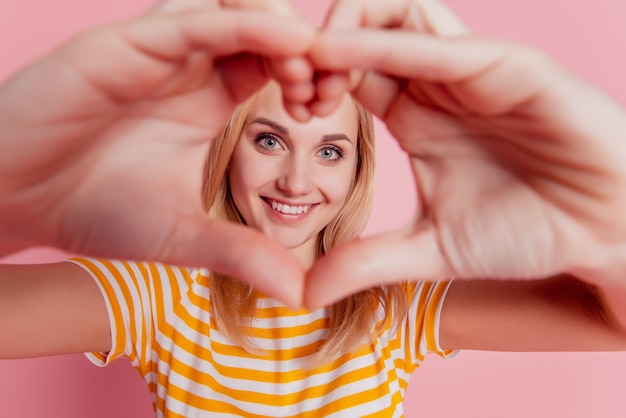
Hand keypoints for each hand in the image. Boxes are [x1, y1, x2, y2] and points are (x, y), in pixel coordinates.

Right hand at [0, 5, 315, 307]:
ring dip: (283, 32)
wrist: (16, 200)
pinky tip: (284, 41)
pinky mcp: (126, 43)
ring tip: (310, 71)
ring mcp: (161, 51)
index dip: (312, 80)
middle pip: (267, 30)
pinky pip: (195, 20)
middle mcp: (192, 68)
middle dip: (308, 52)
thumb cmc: (96, 212)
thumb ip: (242, 254)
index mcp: (211, 101)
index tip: (331, 108)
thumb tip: (301, 295)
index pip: (278, 68)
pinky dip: (244, 23)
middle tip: (329, 88)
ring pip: (237, 9)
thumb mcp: (184, 236)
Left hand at [304, 0, 625, 307]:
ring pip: (395, 13)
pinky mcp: (508, 66)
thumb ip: (368, 262)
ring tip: (310, 66)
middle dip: (315, 47)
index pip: (347, 73)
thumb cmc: (526, 232)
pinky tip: (340, 54)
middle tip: (288, 80)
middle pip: (362, 28)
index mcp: (413, 113)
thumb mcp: (430, 250)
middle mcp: (435, 83)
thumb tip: (305, 293)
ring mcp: (469, 70)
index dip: (309, 81)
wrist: (603, 235)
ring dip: (343, 30)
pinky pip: (438, 42)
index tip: (284, 106)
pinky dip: (385, 43)